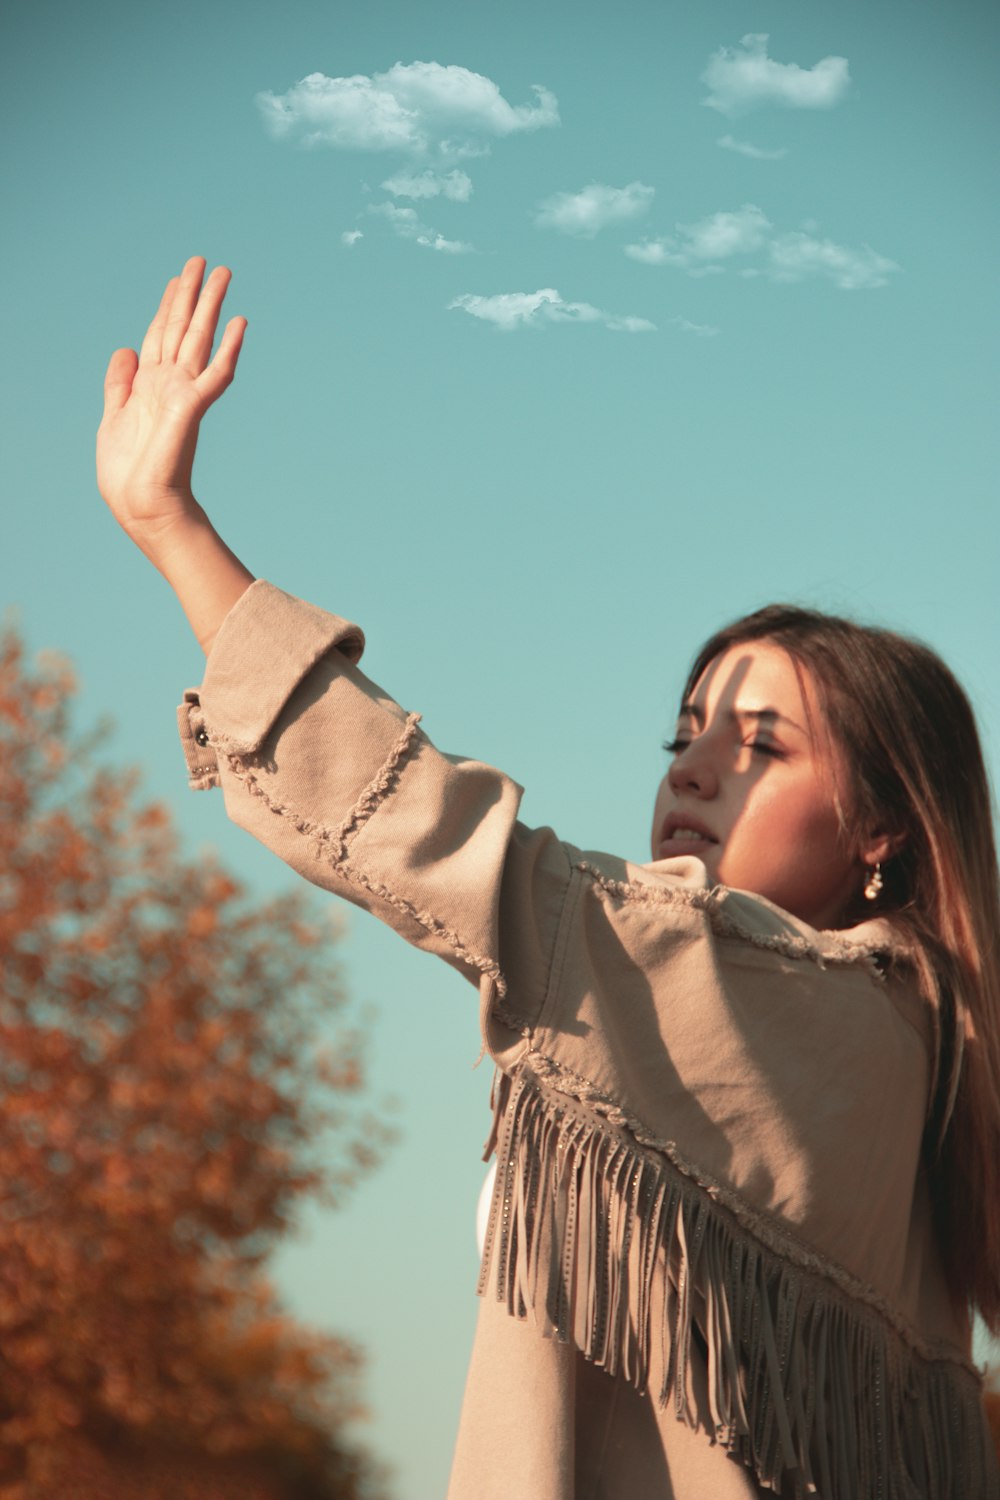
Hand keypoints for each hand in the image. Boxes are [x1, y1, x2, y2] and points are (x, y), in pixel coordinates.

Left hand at [96, 257, 246, 555]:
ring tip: (224, 275)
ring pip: (199, 339)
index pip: (159, 334)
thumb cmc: (128, 473)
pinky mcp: (192, 407)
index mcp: (149, 385)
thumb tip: (126, 348)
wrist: (140, 504)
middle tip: (206, 261)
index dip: (167, 305)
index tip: (178, 279)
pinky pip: (215, 374)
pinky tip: (239, 323)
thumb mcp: (113, 416)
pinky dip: (229, 348)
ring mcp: (184, 393)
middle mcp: (169, 383)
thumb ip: (120, 382)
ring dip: (211, 306)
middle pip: (182, 328)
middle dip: (193, 294)